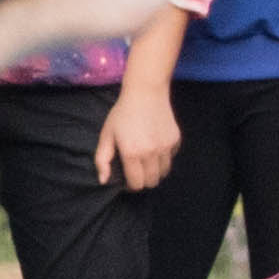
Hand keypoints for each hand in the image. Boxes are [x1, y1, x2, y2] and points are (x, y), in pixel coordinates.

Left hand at [95, 75, 182, 191]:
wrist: (146, 92)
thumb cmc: (122, 113)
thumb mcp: (107, 134)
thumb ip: (102, 159)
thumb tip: (103, 181)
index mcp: (132, 153)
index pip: (136, 184)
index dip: (130, 185)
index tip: (126, 179)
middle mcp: (152, 153)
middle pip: (152, 182)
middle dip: (143, 180)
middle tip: (136, 171)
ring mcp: (166, 147)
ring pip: (163, 173)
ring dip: (155, 171)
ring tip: (146, 161)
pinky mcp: (176, 140)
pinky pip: (171, 158)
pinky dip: (164, 158)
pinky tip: (155, 147)